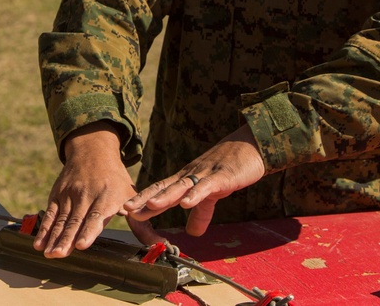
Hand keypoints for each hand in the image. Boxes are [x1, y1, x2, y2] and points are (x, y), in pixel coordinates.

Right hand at [34, 121, 163, 258]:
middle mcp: (86, 195)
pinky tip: (38, 242)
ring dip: (53, 238)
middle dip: (66, 239)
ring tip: (48, 254)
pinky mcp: (58, 195)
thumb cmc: (115, 179)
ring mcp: (70, 195)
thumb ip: (141, 222)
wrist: (92, 152)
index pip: (96, 216)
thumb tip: (158, 242)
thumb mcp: (130, 195)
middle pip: (75, 220)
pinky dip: (43, 228)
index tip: (81, 245)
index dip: (88, 231)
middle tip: (58, 255)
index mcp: (107, 197)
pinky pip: (50, 214)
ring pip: (60, 219)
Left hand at [122, 124, 265, 236]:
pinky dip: (196, 194)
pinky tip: (186, 203)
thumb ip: (201, 212)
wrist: (252, 146)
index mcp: (187, 179)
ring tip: (151, 206)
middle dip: (146, 199)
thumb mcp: (213, 193)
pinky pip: (207, 186)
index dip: (144, 199)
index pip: (161, 189)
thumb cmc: (230, 167)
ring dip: (166, 196)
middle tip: (127, 209)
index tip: (127, 210)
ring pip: (182, 186)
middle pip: (165, 188)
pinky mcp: (223, 177)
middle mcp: (191, 175)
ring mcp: (206, 174)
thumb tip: (192, 233)